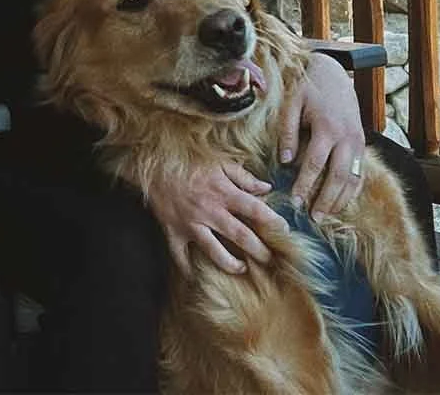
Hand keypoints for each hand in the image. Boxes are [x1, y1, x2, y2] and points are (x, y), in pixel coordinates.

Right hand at [146, 163, 288, 274]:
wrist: (154, 166)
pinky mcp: (174, 232)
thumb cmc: (190, 163)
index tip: (285, 231)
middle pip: (240, 236)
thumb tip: (267, 188)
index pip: (255, 210)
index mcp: (223, 193)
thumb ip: (244, 177)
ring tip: (241, 269)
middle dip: (259, 250)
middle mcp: (210, 211)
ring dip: (231, 264)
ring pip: (214, 252)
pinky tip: (197, 277)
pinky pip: (181, 257)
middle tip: (270, 259)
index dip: (273, 221)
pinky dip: (188, 268)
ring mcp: (191, 225)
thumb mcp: (220, 163)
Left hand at [279, 53, 365, 218]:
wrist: (335, 72)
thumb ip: (288, 132)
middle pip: (338, 177)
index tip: (295, 203)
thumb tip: (285, 161)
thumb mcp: (292, 104)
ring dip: (341, 200)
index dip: (305, 186)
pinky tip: (342, 203)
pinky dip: (353, 190)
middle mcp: (347, 137)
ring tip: (326, 216)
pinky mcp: (362, 143)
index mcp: (328, 128)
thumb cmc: (308, 88)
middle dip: (326, 200)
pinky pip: (360, 172)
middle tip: (314, 218)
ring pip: (353, 178)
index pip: (315, 164)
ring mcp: (358, 142)